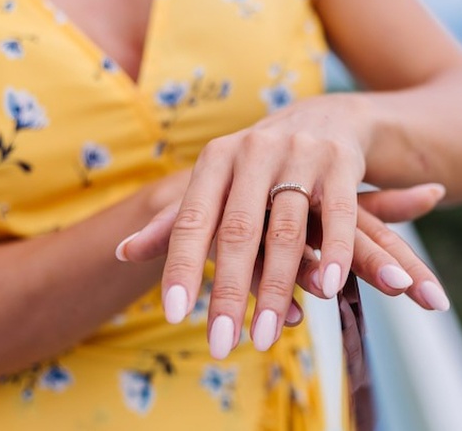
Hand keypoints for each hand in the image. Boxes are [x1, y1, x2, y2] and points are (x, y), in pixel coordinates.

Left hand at [117, 95, 450, 358]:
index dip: (182, 267)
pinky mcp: (340, 163)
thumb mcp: (218, 181)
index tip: (174, 315)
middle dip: (227, 292)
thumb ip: (177, 220)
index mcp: (216, 159)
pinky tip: (326, 289)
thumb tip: (121, 253)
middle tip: (220, 345)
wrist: (327, 116)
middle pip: (238, 232)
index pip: (192, 220)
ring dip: (277, 288)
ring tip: (265, 336)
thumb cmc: (260, 163)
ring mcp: (300, 155)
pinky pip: (338, 215)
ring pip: (286, 230)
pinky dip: (332, 253)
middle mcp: (254, 152)